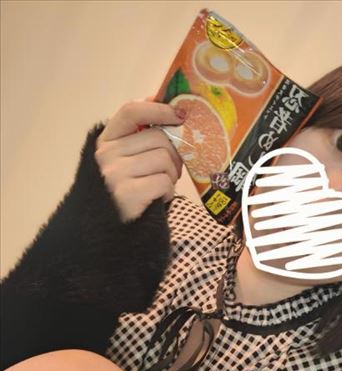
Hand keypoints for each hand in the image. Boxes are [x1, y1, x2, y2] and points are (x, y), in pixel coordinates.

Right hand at [94, 96, 185, 222]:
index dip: (158, 109)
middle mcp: (105, 155)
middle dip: (174, 154)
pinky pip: (164, 183)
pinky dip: (168, 193)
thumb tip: (168, 108)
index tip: (180, 114)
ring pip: (165, 159)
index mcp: (105, 142)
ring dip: (172, 175)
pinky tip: (158, 200)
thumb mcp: (125, 162)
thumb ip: (139, 139)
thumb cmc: (124, 195)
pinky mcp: (127, 194)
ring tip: (162, 187)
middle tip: (173, 170)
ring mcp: (114, 174)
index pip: (130, 111)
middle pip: (158, 138)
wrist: (106, 234)